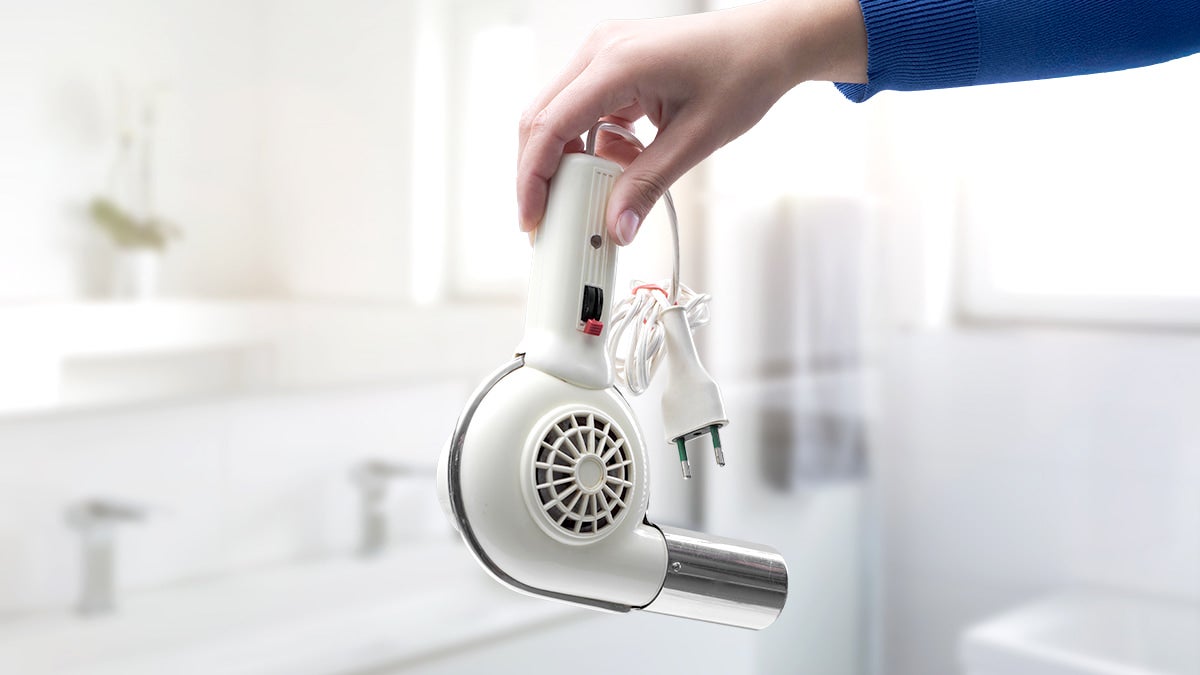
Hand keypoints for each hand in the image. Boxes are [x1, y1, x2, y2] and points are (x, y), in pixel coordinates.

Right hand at [517, 0, 866, 244]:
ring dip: (571, 160)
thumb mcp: (696, 140)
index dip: (532, 178)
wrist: (769, 42)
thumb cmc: (743, 73)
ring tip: (602, 190)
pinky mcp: (612, 64)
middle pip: (541, 120)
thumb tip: (617, 227)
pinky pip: (583, 111)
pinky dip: (594, 144)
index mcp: (617, 63)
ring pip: (559, 116)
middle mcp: (600, 50)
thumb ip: (648, 185)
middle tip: (548, 219)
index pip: (549, 126)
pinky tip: (625, 160)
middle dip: (541, 175)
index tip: (532, 218)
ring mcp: (603, 54)